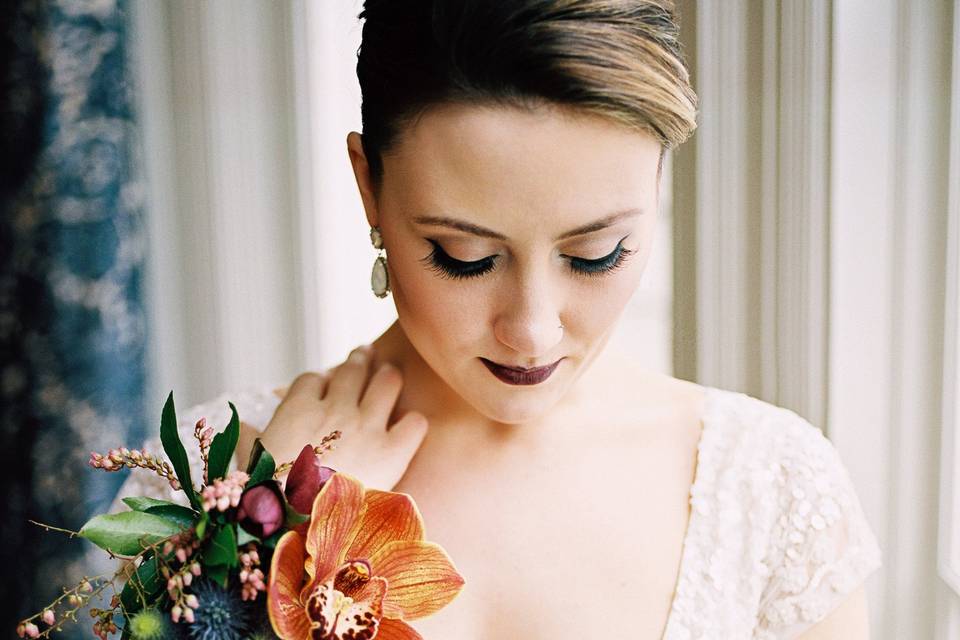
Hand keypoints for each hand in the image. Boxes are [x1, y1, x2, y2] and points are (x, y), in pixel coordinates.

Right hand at [255, 344, 428, 490]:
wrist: (300, 532)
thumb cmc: (267, 501)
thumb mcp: (250, 465)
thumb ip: (249, 440)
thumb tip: (243, 428)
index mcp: (297, 410)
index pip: (312, 378)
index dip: (319, 380)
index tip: (324, 384)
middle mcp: (335, 409)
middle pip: (352, 369)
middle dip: (359, 359)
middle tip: (365, 354)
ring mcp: (367, 427)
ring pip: (387, 382)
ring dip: (388, 377)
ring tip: (390, 375)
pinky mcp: (393, 452)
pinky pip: (415, 423)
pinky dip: (412, 423)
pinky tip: (408, 427)